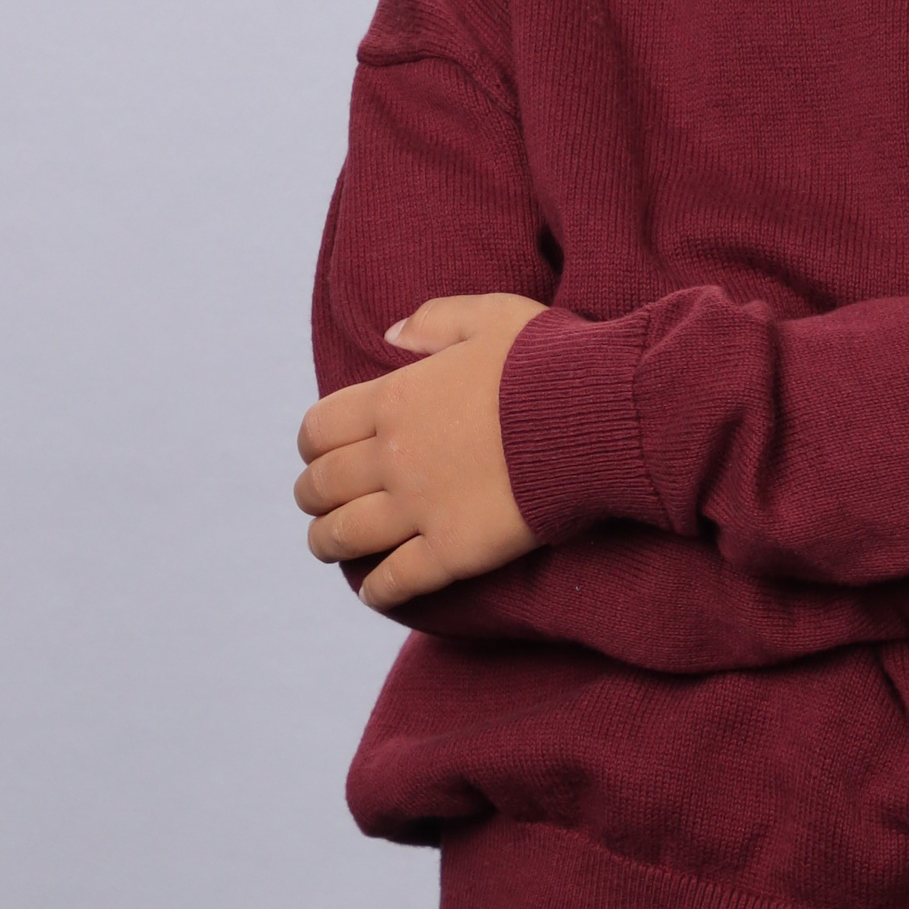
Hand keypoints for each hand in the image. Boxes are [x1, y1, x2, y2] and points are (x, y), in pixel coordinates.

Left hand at [295, 293, 546, 610]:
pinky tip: (375, 593)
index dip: (312, 444)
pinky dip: (378, 590)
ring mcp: (420, 507)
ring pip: (344, 535)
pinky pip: (398, 579)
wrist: (597, 416)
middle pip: (322, 485)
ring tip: (328, 546)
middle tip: (317, 501)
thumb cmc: (551, 360)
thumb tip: (392, 334)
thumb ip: (436, 320)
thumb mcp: (492, 316)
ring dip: (326, 542)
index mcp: (395, 397)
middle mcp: (394, 456)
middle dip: (312, 495)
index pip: (320, 428)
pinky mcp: (453, 550)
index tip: (318, 452)